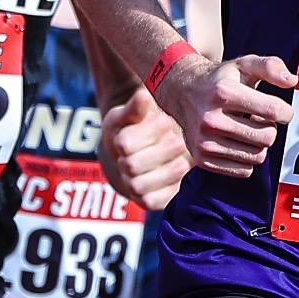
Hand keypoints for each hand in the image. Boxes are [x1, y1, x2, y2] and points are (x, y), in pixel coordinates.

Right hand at [98, 87, 190, 209]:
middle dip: (160, 152)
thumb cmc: (144, 126)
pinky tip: (182, 175)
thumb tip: (143, 95)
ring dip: (166, 172)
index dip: (148, 133)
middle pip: (133, 165)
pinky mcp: (147, 201)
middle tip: (179, 142)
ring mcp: (131, 185)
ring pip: (140, 185)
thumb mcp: (138, 112)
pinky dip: (168, 190)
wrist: (148, 150)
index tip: (167, 121)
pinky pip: (152, 202)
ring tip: (183, 159)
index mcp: (115, 139)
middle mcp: (119, 166)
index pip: (124, 143)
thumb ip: (138, 107)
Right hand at [155, 51, 296, 177]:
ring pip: (257, 156)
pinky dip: (247, 159)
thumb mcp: (244, 65)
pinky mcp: (202, 159)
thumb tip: (292, 81)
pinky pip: (244, 170)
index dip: (285, 112)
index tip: (281, 111)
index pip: (273, 111)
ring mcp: (205, 142)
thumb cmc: (220, 80)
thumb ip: (271, 67)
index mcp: (224, 93)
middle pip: (267, 138)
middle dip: (270, 129)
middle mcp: (211, 119)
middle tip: (260, 120)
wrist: (182, 93)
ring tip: (248, 129)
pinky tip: (238, 142)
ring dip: (259, 144)